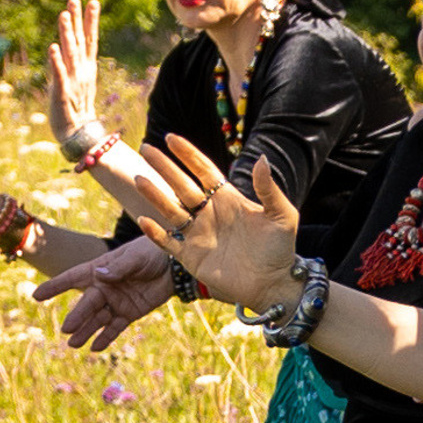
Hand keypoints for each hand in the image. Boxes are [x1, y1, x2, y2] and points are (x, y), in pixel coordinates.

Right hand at [35, 235, 174, 351]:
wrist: (175, 265)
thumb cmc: (151, 253)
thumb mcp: (136, 258)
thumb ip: (119, 269)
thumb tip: (99, 276)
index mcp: (100, 270)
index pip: (73, 278)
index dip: (55, 287)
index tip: (36, 296)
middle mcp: (104, 288)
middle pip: (87, 304)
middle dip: (77, 317)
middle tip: (67, 330)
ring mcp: (116, 302)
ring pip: (98, 319)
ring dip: (87, 331)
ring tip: (74, 344)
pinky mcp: (129, 313)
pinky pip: (115, 327)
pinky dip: (106, 337)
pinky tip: (95, 348)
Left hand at [47, 0, 101, 142]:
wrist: (78, 136)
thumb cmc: (75, 110)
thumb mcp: (76, 83)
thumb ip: (71, 65)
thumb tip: (64, 48)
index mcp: (86, 69)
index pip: (90, 40)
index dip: (90, 21)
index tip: (92, 1)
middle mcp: (81, 72)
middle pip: (80, 42)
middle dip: (78, 20)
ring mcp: (73, 82)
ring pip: (70, 54)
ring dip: (67, 34)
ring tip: (63, 15)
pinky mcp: (62, 94)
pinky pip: (59, 75)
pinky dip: (56, 61)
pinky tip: (52, 48)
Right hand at [135, 134, 300, 311]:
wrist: (274, 285)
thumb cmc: (281, 250)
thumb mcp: (282, 215)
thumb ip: (269, 189)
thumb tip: (261, 158)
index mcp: (228, 200)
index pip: (204, 171)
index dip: (188, 155)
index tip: (171, 137)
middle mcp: (210, 214)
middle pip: (181, 185)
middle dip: (164, 167)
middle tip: (146, 149)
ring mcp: (198, 235)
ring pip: (170, 209)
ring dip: (155, 195)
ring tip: (139, 179)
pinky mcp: (191, 257)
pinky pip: (167, 242)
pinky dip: (155, 233)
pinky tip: (145, 220)